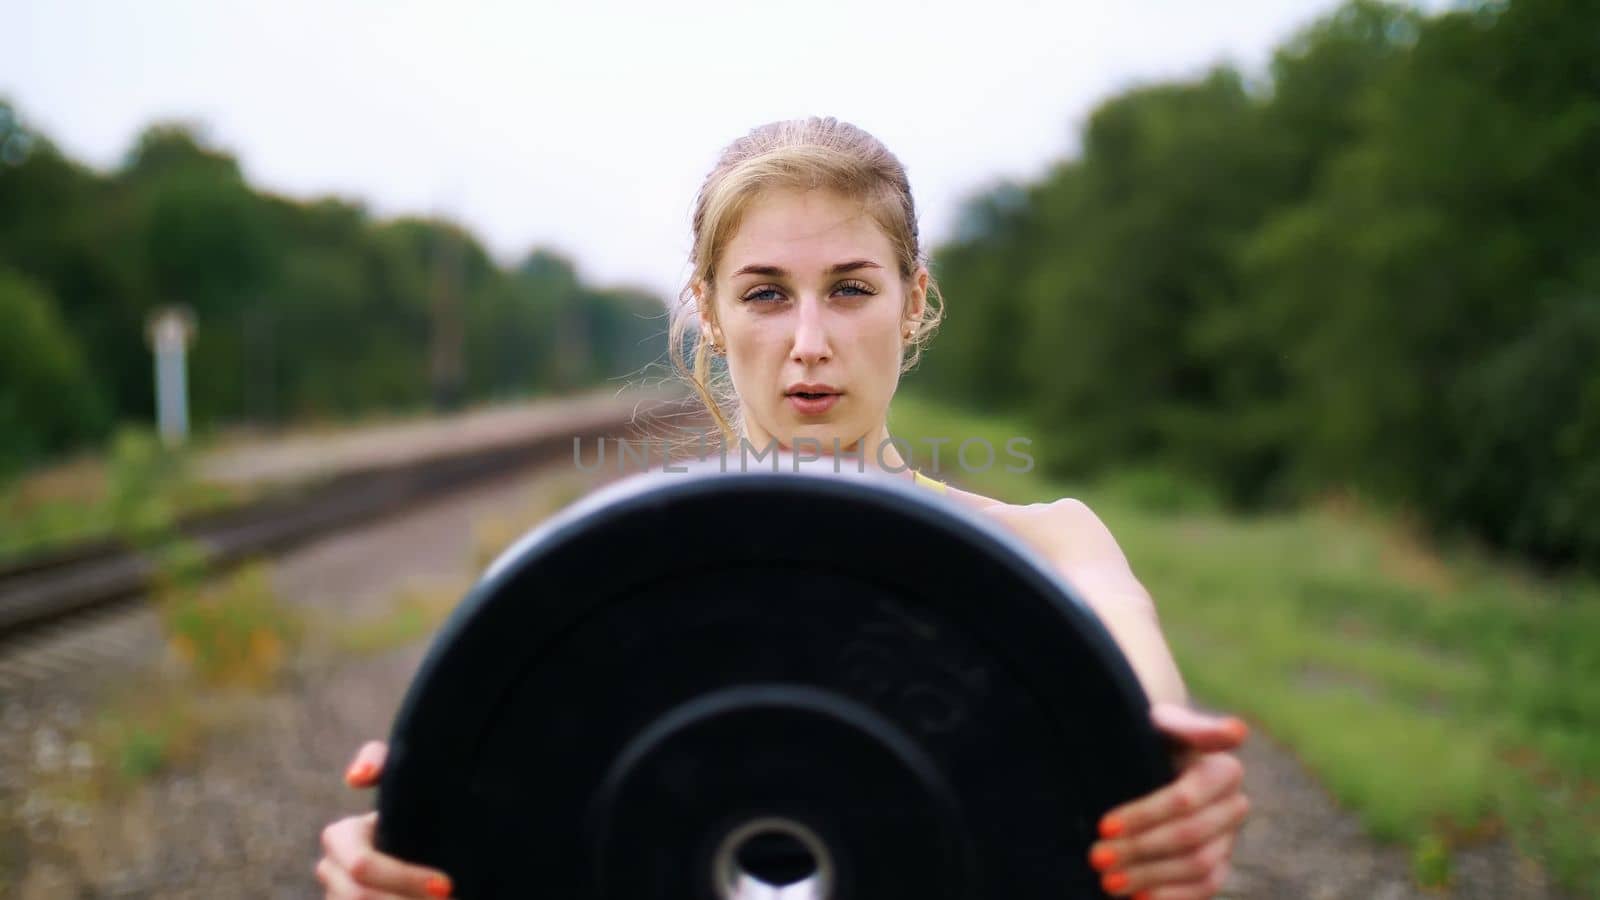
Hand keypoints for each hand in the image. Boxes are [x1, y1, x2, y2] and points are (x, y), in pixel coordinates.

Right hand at [316, 740, 454, 898]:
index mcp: (339, 838)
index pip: (362, 867)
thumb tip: (354, 778)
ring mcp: (336, 896)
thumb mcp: (401, 771)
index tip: (447, 884)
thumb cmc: (414, 799)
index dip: (405, 879)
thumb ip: (380, 758)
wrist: (425, 830)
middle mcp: (331, 871)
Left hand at [1086, 705, 1250, 898]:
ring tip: (1108, 882)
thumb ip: (1192, 726)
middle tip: (1095, 857)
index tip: (1102, 826)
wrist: (1155, 754)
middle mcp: (1234, 807)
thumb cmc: (1153, 735)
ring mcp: (1229, 839)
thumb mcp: (1164, 722)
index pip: (1183, 800)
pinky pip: (1206, 888)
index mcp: (1224, 771)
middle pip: (1189, 837)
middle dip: (1139, 850)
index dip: (1144, 816)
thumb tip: (1237, 730)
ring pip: (1197, 867)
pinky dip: (1172, 898)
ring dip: (1151, 878)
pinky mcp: (1220, 864)